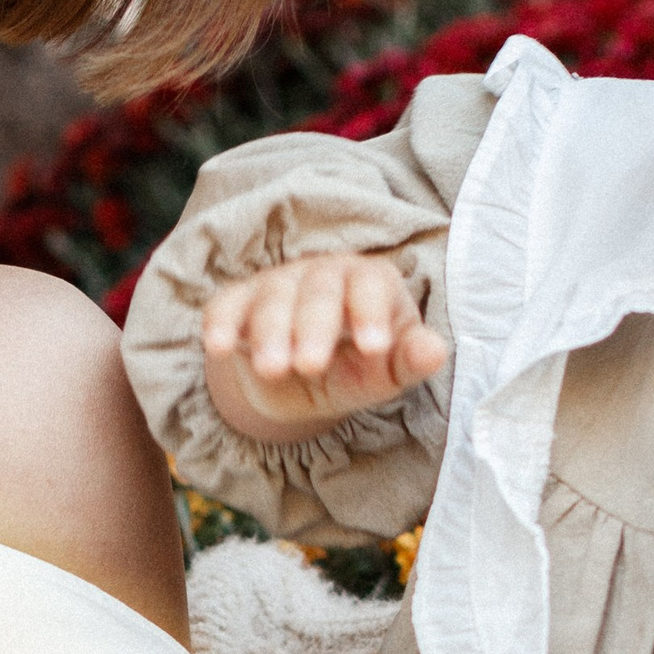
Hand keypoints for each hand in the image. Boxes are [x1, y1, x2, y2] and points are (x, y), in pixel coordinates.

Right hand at [202, 252, 449, 445]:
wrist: (301, 379)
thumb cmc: (355, 367)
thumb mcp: (385, 373)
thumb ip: (410, 361)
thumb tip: (435, 350)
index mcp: (368, 282)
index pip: (371, 283)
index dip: (371, 312)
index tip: (374, 347)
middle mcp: (322, 274)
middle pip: (317, 291)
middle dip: (313, 327)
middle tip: (311, 365)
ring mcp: (278, 284)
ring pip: (272, 299)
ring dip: (270, 333)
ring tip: (272, 369)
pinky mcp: (238, 301)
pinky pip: (226, 305)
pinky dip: (220, 324)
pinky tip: (218, 346)